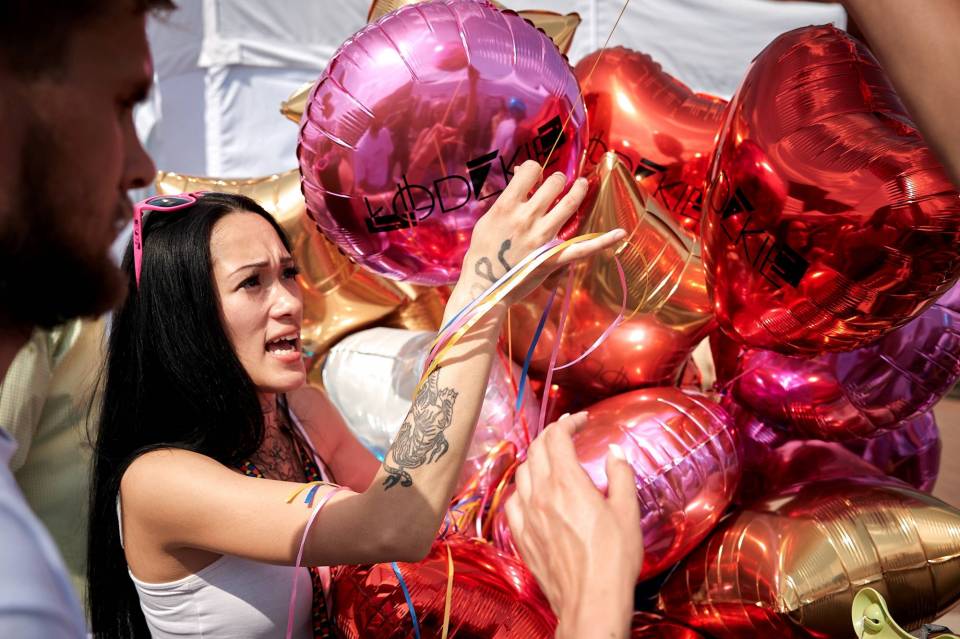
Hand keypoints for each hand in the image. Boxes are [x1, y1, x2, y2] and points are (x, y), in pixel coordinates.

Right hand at [453, 161, 624, 312]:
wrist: (484, 287)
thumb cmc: (482, 253)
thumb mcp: (487, 220)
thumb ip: (507, 198)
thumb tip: (522, 173)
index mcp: (507, 206)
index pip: (531, 171)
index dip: (535, 168)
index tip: (534, 175)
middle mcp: (528, 218)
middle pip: (554, 183)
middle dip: (558, 179)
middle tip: (558, 182)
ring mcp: (543, 237)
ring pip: (570, 203)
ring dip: (579, 189)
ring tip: (582, 184)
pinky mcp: (554, 257)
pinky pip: (583, 247)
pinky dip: (604, 241)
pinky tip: (620, 233)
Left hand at [505, 412, 641, 638]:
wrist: (591, 602)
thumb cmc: (613, 559)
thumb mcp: (627, 512)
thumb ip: (620, 476)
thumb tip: (615, 453)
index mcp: (567, 482)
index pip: (557, 437)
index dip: (568, 423)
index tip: (581, 421)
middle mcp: (541, 494)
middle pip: (536, 450)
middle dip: (551, 435)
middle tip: (567, 433)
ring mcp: (527, 516)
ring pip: (521, 474)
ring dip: (535, 459)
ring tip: (551, 460)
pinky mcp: (521, 537)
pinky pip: (513, 503)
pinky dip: (522, 489)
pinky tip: (532, 494)